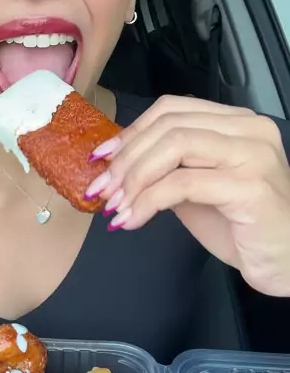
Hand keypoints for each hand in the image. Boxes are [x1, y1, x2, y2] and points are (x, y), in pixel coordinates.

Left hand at [85, 95, 289, 296]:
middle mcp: (250, 129)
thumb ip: (167, 169)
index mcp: (237, 122)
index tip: (102, 158)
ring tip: (116, 205)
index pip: (173, 109)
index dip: (132, 131)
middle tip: (102, 189)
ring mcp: (254, 154)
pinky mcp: (250, 186)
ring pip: (175, 146)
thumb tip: (117, 163)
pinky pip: (184, 183)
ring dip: (135, 177)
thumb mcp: (197, 190)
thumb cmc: (244, 228)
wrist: (287, 263)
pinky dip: (149, 200)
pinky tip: (134, 220)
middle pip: (169, 125)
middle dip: (127, 158)